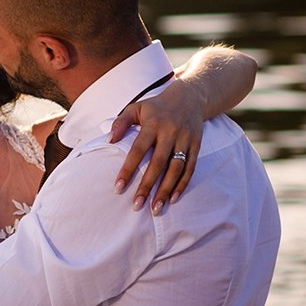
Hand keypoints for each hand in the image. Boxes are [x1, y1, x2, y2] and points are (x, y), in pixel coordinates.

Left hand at [110, 78, 203, 213]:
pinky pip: (190, 168)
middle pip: (158, 163)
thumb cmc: (156, 107)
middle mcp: (170, 132)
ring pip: (176, 168)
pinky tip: (173, 199)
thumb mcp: (136, 108)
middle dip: (147, 185)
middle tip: (137, 205)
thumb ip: (121, 122)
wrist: (190, 97)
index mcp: (153, 123)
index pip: (138, 149)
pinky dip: (182, 184)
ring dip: (166, 190)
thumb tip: (109, 140)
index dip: (128, 169)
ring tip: (155, 208)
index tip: (118, 187)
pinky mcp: (196, 145)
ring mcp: (185, 139)